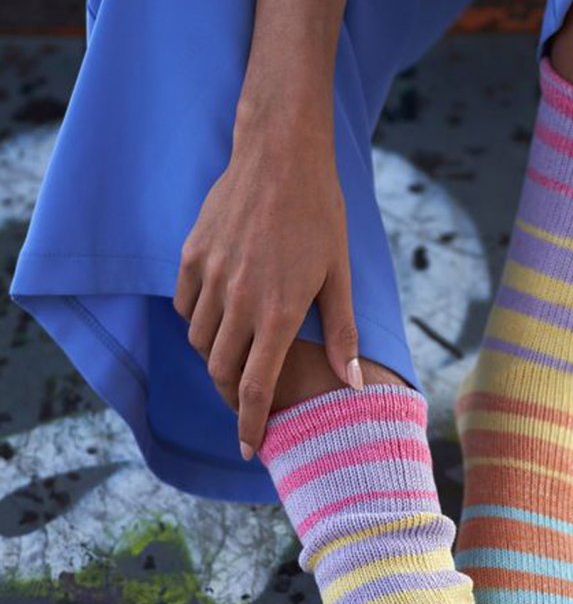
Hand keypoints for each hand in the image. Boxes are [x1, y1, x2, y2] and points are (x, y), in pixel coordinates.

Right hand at [172, 120, 361, 460]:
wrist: (280, 153)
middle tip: (248, 403)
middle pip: (222, 373)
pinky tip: (220, 317)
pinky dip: (198, 322)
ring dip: (217, 359)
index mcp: (279, 312)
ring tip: (239, 356)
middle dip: (233, 398)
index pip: (257, 389)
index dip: (251, 426)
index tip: (250, 450)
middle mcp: (239, 300)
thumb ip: (342, 333)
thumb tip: (355, 385)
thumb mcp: (339, 275)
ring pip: (201, 342)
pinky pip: (185, 307)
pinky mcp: (191, 255)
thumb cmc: (319, 214)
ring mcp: (210, 277)